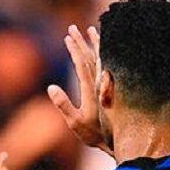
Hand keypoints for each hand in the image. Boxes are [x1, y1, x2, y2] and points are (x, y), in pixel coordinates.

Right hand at [47, 25, 109, 152]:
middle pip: (91, 56)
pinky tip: (104, 48)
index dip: (74, 49)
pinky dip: (106, 53)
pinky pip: (110, 65)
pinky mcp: (113, 90)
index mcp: (91, 89)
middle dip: (81, 41)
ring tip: (91, 29)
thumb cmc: (94, 134)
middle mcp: (102, 83)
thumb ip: (63, 105)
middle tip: (72, 28)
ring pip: (103, 58)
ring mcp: (108, 86)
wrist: (119, 141)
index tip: (67, 37)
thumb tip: (51, 87)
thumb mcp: (75, 122)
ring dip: (96, 43)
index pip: (81, 63)